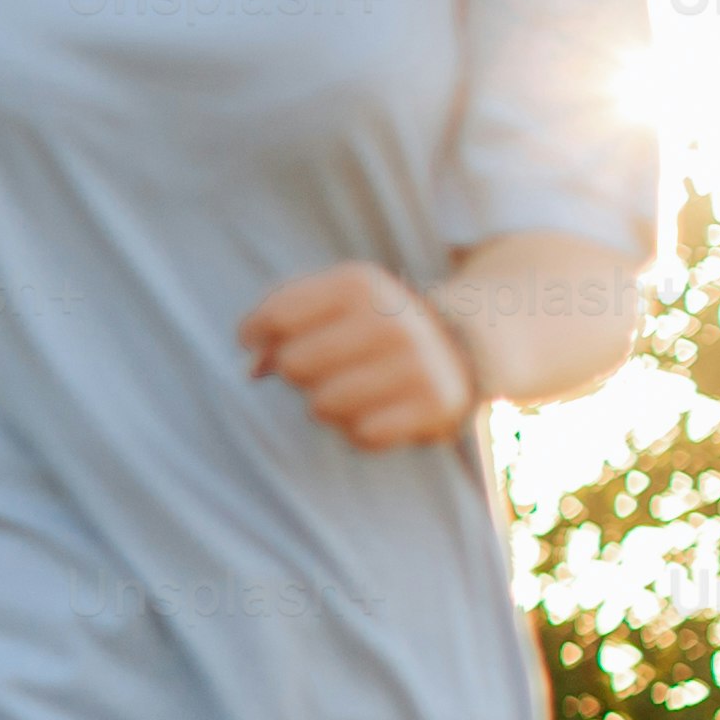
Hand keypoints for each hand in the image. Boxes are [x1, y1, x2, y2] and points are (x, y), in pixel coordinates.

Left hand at [240, 262, 477, 450]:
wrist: (468, 346)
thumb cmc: (376, 327)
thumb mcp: (333, 305)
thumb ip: (280, 321)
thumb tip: (252, 368)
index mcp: (360, 284)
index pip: (274, 317)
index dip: (255, 334)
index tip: (258, 340)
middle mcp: (392, 319)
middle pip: (292, 366)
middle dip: (299, 373)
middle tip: (330, 366)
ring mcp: (418, 363)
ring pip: (321, 407)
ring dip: (330, 406)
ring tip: (359, 389)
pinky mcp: (436, 406)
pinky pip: (361, 435)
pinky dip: (363, 430)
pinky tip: (384, 411)